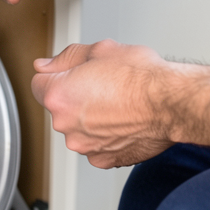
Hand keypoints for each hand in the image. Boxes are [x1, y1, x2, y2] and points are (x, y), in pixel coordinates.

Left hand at [32, 40, 176, 167]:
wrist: (171, 103)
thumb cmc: (141, 76)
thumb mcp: (100, 50)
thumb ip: (65, 58)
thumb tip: (45, 65)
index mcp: (58, 95)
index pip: (38, 83)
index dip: (56, 74)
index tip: (72, 73)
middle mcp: (66, 125)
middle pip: (60, 107)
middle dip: (75, 96)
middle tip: (103, 85)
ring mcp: (84, 146)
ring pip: (79, 128)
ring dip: (91, 119)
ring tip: (118, 104)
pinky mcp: (103, 160)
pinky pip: (97, 145)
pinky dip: (106, 136)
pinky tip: (124, 122)